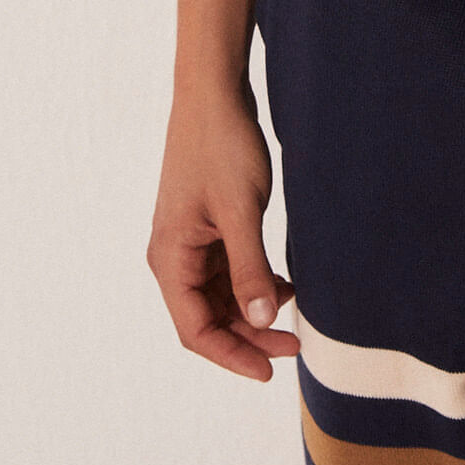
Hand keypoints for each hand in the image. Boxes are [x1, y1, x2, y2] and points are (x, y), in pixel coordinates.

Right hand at [147, 80, 300, 379]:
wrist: (213, 94)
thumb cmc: (221, 146)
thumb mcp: (241, 211)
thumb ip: (250, 267)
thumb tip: (262, 318)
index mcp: (169, 258)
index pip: (195, 330)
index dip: (232, 355)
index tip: (270, 369)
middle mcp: (173, 257)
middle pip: (208, 318)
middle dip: (249, 336)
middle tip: (295, 345)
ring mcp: (189, 243)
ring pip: (219, 298)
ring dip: (253, 311)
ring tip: (294, 318)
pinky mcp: (206, 228)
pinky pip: (227, 272)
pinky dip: (252, 283)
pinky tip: (283, 283)